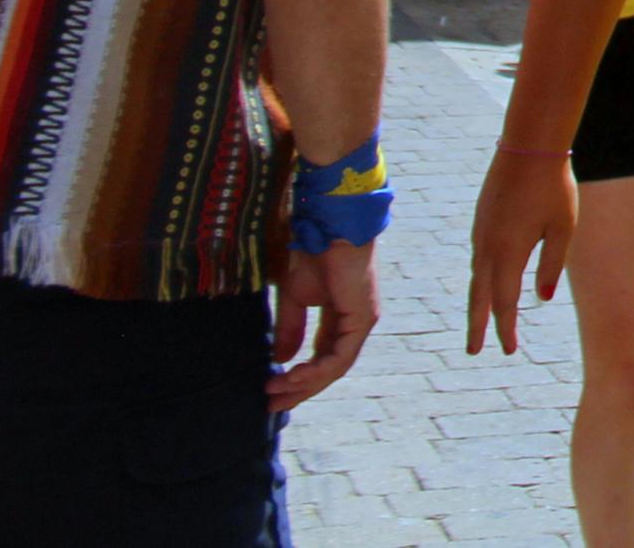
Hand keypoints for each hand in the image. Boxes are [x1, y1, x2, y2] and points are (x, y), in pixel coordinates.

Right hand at [269, 238, 378, 408]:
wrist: (329, 228)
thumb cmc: (313, 254)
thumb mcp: (293, 298)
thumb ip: (290, 329)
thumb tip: (281, 361)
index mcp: (339, 318)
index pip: (321, 357)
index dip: (298, 378)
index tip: (270, 393)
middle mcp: (354, 324)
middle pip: (328, 368)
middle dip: (299, 389)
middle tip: (271, 405)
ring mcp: (361, 322)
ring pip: (335, 367)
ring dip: (304, 383)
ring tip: (275, 391)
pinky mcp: (363, 319)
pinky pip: (341, 356)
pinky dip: (318, 371)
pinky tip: (294, 377)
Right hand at [466, 147, 576, 355]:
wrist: (529, 148)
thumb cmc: (554, 188)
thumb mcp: (563, 229)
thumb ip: (551, 265)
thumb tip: (540, 300)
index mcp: (508, 254)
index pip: (505, 303)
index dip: (506, 329)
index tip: (508, 351)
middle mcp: (487, 248)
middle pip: (479, 297)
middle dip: (478, 326)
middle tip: (474, 352)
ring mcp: (479, 234)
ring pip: (477, 277)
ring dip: (478, 302)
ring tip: (482, 321)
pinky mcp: (480, 221)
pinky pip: (477, 258)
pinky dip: (480, 278)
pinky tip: (487, 282)